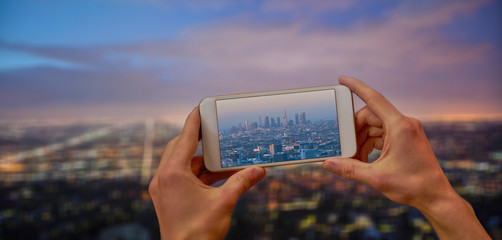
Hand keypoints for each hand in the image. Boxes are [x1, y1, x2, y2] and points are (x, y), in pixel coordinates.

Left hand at [149, 108, 265, 239]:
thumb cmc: (199, 232)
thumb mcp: (224, 202)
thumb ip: (241, 182)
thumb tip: (259, 170)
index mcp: (173, 173)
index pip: (185, 138)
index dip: (195, 121)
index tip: (201, 107)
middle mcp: (163, 178)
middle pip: (180, 148)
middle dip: (199, 140)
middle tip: (214, 130)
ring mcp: (162, 189)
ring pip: (181, 164)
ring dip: (201, 161)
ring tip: (222, 159)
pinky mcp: (166, 198)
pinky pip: (181, 177)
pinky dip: (197, 174)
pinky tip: (216, 177)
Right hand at [322, 76, 489, 238]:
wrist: (436, 197)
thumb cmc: (412, 185)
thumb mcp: (376, 177)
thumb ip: (349, 168)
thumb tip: (327, 164)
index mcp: (400, 126)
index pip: (374, 98)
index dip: (356, 87)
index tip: (341, 79)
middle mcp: (404, 123)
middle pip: (370, 116)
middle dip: (354, 130)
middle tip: (343, 146)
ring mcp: (406, 131)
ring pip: (375, 126)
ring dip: (362, 140)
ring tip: (354, 158)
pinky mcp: (407, 139)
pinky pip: (383, 134)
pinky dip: (371, 144)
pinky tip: (365, 159)